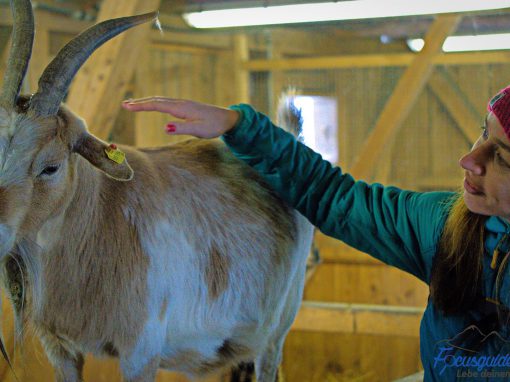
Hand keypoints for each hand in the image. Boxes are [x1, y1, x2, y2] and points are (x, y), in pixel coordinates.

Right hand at [121, 97, 239, 138]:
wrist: (227, 118)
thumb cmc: (214, 125)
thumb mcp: (199, 130)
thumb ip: (182, 129)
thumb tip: (165, 127)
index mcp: (181, 108)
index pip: (157, 106)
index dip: (141, 106)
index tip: (128, 107)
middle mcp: (180, 103)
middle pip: (156, 101)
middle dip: (140, 102)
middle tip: (124, 104)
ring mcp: (183, 104)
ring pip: (161, 101)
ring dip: (146, 102)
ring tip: (133, 104)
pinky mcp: (186, 106)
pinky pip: (166, 103)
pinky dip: (155, 103)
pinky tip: (152, 105)